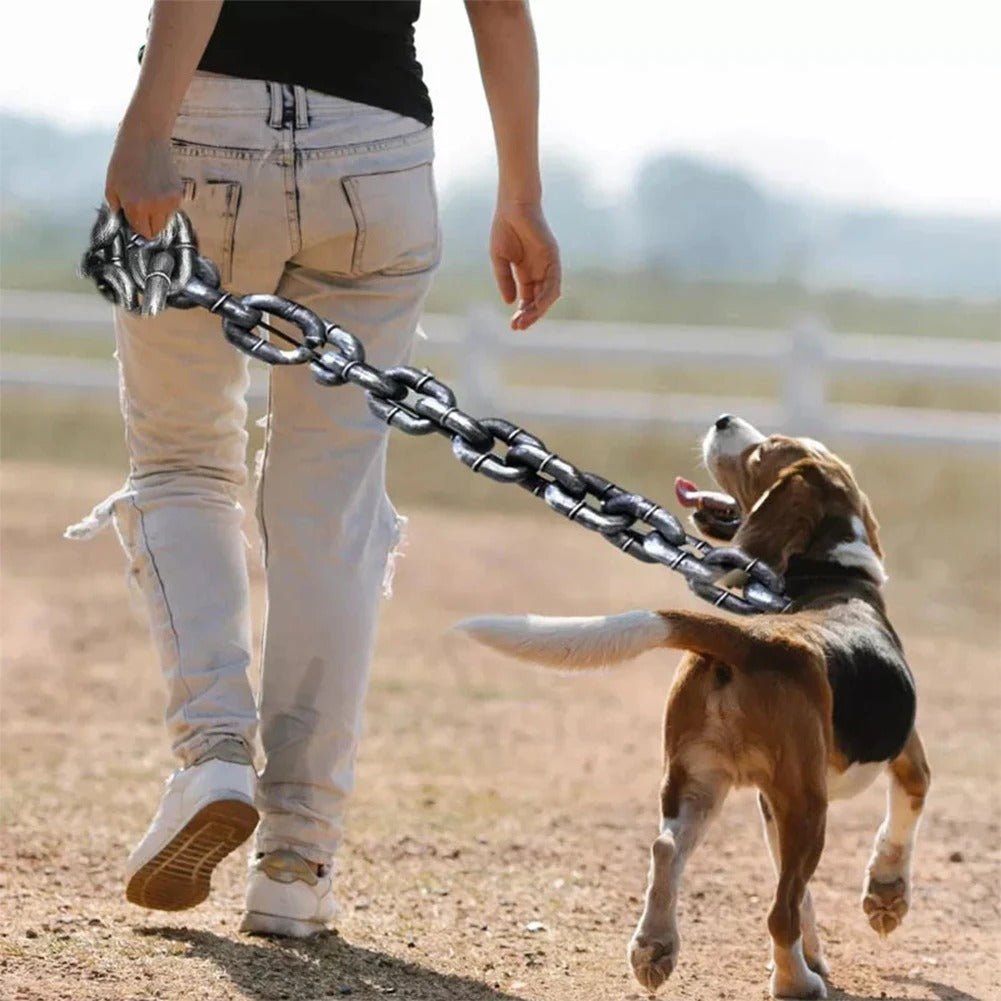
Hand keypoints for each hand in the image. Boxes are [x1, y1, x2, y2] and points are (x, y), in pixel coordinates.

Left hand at [104, 121, 182, 238]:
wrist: (145, 139)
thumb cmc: (124, 160)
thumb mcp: (111, 186)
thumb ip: (118, 209)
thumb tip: (126, 222)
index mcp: (136, 207)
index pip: (143, 232)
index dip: (138, 226)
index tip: (135, 218)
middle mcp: (155, 207)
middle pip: (157, 230)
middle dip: (149, 222)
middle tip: (142, 207)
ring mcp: (170, 201)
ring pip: (166, 220)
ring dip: (158, 213)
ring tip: (150, 193)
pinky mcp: (179, 193)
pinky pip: (173, 208)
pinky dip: (166, 202)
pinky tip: (158, 187)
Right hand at [490, 201, 560, 330]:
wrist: (513, 205)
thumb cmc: (505, 228)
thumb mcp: (501, 260)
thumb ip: (505, 280)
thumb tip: (510, 302)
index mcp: (527, 273)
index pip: (528, 299)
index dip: (522, 314)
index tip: (513, 326)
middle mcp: (540, 272)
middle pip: (539, 300)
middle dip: (529, 315)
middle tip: (518, 327)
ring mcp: (548, 265)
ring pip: (548, 295)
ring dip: (538, 310)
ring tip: (526, 320)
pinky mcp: (553, 258)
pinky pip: (553, 282)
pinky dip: (546, 295)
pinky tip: (536, 306)